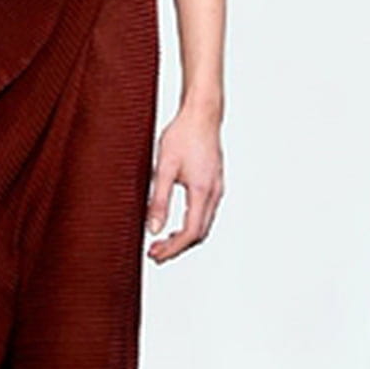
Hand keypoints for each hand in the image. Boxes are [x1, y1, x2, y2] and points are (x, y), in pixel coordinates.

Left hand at [146, 105, 223, 263]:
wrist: (202, 114)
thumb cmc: (183, 135)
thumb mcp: (164, 168)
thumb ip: (159, 200)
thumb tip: (153, 229)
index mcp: (202, 192)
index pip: (190, 233)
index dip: (172, 249)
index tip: (155, 254)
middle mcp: (214, 193)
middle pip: (199, 234)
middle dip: (177, 247)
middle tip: (155, 252)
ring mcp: (216, 188)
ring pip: (203, 224)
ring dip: (184, 237)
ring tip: (162, 241)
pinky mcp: (214, 183)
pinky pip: (205, 213)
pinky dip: (191, 224)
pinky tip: (176, 222)